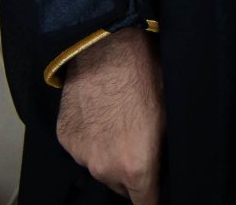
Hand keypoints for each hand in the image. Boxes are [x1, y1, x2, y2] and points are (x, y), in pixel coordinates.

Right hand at [57, 27, 162, 202]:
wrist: (106, 46)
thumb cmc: (145, 74)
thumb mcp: (171, 115)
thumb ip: (165, 152)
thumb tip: (168, 166)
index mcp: (137, 167)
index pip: (148, 204)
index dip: (156, 198)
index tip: (158, 190)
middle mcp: (105, 168)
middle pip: (122, 188)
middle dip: (133, 175)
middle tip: (142, 145)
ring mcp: (81, 155)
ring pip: (101, 168)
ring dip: (110, 156)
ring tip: (121, 123)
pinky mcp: (65, 138)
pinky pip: (83, 149)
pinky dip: (92, 140)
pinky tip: (102, 114)